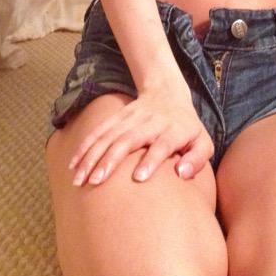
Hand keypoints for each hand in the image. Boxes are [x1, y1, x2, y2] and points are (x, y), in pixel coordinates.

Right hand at [67, 83, 214, 186]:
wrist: (168, 93)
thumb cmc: (188, 128)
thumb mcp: (203, 141)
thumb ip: (197, 159)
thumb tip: (182, 174)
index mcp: (174, 130)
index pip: (162, 144)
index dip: (151, 159)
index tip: (139, 178)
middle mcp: (150, 122)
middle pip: (128, 139)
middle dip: (110, 160)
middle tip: (96, 182)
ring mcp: (131, 117)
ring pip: (108, 135)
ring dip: (92, 156)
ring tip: (79, 179)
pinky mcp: (117, 116)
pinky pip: (98, 131)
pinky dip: (85, 147)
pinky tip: (73, 164)